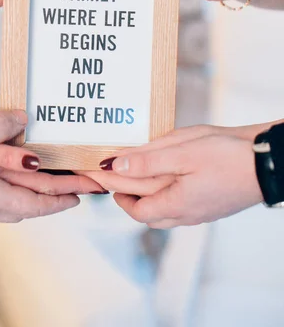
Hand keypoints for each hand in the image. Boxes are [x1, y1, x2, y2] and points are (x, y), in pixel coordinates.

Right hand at [0, 110, 101, 221]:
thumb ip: (2, 124)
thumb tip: (23, 119)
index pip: (34, 204)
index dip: (59, 200)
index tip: (79, 198)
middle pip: (23, 205)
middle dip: (49, 196)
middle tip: (71, 187)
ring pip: (5, 201)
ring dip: (27, 192)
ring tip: (45, 179)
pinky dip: (5, 183)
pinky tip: (7, 169)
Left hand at [83, 125, 264, 228]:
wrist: (267, 162)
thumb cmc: (228, 155)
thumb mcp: (182, 152)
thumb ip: (147, 160)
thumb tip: (115, 168)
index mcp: (175, 204)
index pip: (133, 206)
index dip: (113, 190)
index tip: (98, 172)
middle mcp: (185, 214)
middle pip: (145, 210)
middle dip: (124, 193)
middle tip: (109, 174)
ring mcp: (199, 211)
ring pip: (161, 210)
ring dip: (143, 194)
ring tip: (131, 176)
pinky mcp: (209, 202)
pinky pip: (177, 203)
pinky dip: (162, 191)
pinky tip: (162, 176)